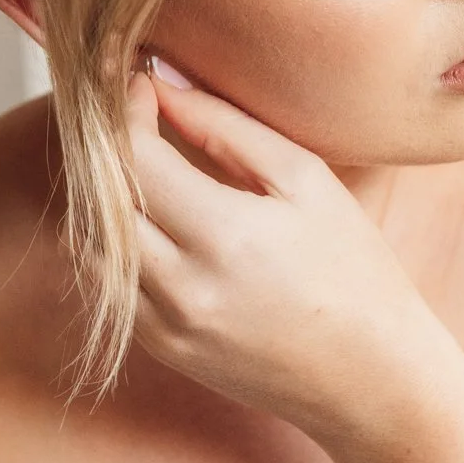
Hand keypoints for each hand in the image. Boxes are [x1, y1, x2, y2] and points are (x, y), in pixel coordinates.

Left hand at [124, 66, 441, 439]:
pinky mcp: (164, 349)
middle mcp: (184, 286)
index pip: (134, 157)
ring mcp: (168, 325)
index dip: (125, 111)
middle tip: (132, 122)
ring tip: (139, 172)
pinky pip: (110, 287)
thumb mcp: (306, 181)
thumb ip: (227, 128)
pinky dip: (115, 248)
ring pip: (92, 246)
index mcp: (225, 235)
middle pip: (101, 200)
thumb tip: (163, 87)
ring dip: (102, 201)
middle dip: (106, 150)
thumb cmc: (355, 270)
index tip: (137, 85)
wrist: (371, 377)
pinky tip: (151, 225)